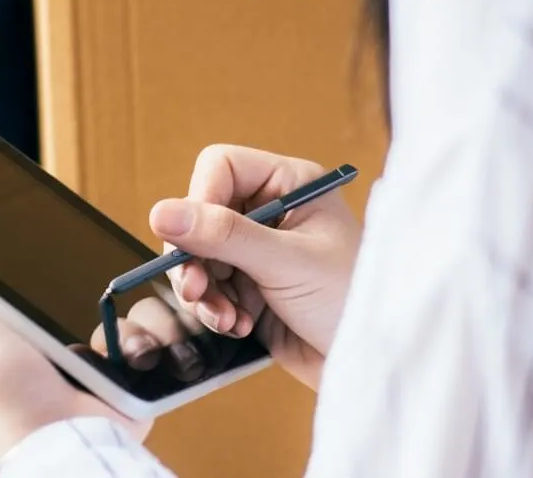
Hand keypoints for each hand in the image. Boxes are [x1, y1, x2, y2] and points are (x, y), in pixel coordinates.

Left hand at [0, 227, 148, 471]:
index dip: (53, 241)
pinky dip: (151, 335)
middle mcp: (56, 329)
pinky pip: (160, 330)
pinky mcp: (135, 371)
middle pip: (93, 274)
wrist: (55, 437)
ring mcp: (98, 350)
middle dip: (102, 272)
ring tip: (110, 333)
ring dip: (129, 307)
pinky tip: (129, 352)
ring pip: (133, 297)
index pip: (41, 258)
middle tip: (96, 283)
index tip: (63, 221)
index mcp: (12, 313)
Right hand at [144, 145, 361, 387]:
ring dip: (203, 289)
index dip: (198, 200)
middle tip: (195, 290)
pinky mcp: (250, 285)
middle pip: (201, 213)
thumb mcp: (286, 262)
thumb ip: (224, 235)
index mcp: (289, 183)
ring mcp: (259, 249)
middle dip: (195, 257)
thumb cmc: (349, 301)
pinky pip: (208, 286)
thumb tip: (161, 212)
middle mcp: (271, 209)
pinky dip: (214, 308)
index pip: (220, 167)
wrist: (371, 364)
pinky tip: (237, 326)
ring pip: (198, 254)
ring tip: (224, 318)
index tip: (189, 241)